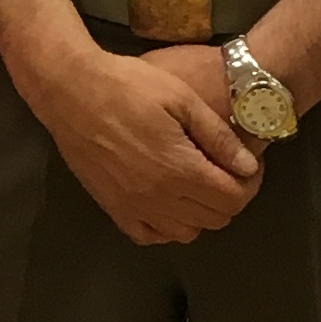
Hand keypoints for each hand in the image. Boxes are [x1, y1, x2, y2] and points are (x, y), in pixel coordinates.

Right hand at [27, 44, 262, 245]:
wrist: (70, 90)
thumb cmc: (128, 85)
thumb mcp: (182, 98)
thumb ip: (218, 137)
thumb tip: (248, 167)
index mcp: (180, 169)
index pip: (234, 199)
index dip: (250, 184)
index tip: (248, 165)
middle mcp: (159, 197)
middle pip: (215, 219)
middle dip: (230, 196)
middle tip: (226, 170)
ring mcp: (133, 207)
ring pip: (186, 233)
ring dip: (201, 213)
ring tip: (198, 183)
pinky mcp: (112, 207)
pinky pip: (149, 235)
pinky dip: (167, 226)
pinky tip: (168, 201)